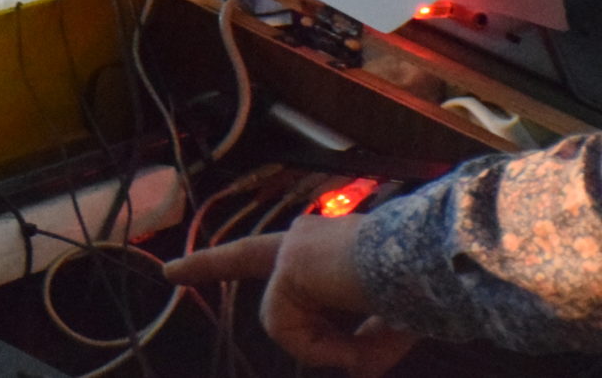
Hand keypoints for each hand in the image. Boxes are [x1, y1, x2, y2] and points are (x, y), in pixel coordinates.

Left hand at [164, 215, 417, 376]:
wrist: (436, 270)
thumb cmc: (421, 293)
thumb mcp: (391, 328)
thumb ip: (363, 347)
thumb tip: (352, 368)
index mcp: (324, 249)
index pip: (265, 254)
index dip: (222, 261)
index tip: (175, 266)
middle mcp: (302, 239)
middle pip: (245, 259)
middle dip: (204, 265)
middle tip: (169, 272)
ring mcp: (293, 250)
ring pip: (287, 325)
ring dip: (327, 349)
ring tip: (365, 348)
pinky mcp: (291, 269)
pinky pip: (291, 332)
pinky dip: (323, 350)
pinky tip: (352, 345)